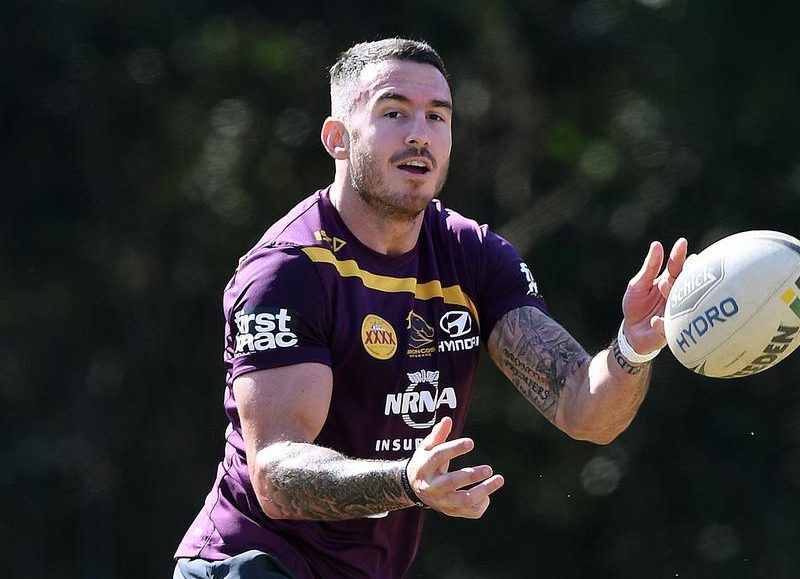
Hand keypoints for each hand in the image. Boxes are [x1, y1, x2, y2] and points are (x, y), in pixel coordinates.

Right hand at [406, 416, 503, 517]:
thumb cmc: (425, 463)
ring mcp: (441, 501)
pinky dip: (482, 504)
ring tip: (499, 479)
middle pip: (451, 482)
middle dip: (470, 476)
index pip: (438, 457)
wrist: (413, 488)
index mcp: (425, 467)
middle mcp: (432, 486)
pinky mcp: (450, 511)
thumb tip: (447, 419)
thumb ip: (438, 434)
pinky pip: (470, 512)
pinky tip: (488, 493)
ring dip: (483, 491)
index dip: (454, 449)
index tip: (471, 442)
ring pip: (463, 500)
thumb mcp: (426, 448)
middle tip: (488, 468)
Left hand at [621, 238, 688, 353]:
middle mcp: (676, 295)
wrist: (631, 332)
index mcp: (668, 282)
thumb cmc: (636, 305)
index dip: (679, 254)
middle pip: (683, 281)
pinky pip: (668, 326)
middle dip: (684, 272)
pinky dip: (661, 323)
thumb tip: (657, 245)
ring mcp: (675, 312)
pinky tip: (654, 320)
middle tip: (684, 264)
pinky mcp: (669, 330)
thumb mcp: (638, 284)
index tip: (682, 242)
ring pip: (680, 300)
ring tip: (663, 283)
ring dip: (671, 291)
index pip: (676, 266)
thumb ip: (649, 267)